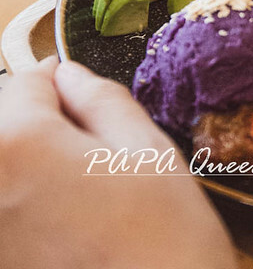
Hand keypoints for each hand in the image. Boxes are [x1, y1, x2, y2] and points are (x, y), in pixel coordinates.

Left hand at [0, 59, 236, 268]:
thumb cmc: (162, 232)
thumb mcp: (144, 147)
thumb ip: (99, 99)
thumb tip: (68, 76)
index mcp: (18, 144)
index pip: (24, 82)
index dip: (58, 79)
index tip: (80, 88)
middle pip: (5, 125)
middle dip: (37, 120)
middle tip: (87, 140)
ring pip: (7, 167)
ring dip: (30, 163)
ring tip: (78, 185)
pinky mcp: (2, 260)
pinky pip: (10, 209)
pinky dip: (28, 200)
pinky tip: (68, 222)